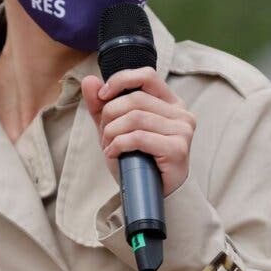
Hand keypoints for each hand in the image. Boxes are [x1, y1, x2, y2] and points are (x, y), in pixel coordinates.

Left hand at [81, 67, 194, 195]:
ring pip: (135, 118)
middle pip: (135, 99)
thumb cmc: (138, 159)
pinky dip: (119, 145)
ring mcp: (182, 130)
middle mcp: (180, 113)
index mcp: (170, 102)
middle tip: (103, 133)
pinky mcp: (178, 148)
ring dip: (112, 132)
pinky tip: (114, 154)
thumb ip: (101, 105)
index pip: (146, 76)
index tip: (102, 96)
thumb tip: (89, 80)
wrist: (153, 194)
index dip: (121, 80)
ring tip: (108, 145)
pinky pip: (139, 138)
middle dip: (110, 115)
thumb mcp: (115, 128)